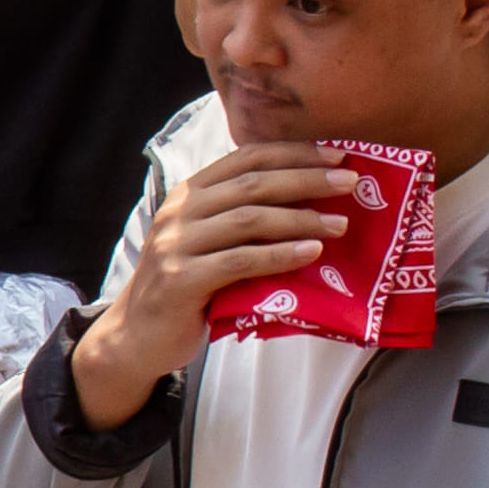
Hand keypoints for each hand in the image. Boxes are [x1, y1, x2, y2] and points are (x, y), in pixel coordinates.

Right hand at [78, 141, 366, 418]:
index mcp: (188, 194)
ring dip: (301, 219)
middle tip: (350, 181)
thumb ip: (243, 218)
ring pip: (248, 220)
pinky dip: (279, 255)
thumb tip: (314, 200)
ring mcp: (175, 245)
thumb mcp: (209, 241)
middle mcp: (178, 213)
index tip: (338, 155)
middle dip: (306, 179)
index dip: (294, 153)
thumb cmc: (187, 286)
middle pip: (252, 184)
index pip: (245, 157)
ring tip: (340, 224)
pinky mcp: (180, 280)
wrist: (138, 334)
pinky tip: (310, 253)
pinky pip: (239, 261)